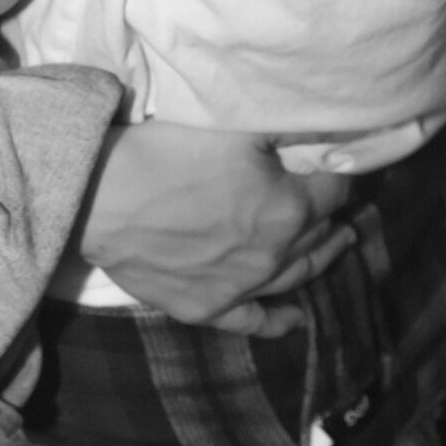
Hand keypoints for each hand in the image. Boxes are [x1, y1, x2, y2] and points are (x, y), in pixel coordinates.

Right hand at [76, 123, 354, 336]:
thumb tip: (318, 131)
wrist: (103, 198)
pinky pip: (254, 321)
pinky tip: (296, 318)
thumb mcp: (235, 124)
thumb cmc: (169, 152)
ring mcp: (240, 287)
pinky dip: (280, 320)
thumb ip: (282, 131)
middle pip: (319, 233)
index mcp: (289, 207)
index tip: (338, 161)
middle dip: (333, 214)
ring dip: (321, 257)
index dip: (338, 172)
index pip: (334, 189)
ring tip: (337, 242)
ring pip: (296, 276)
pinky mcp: (206, 307)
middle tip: (343, 202)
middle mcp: (274, 255)